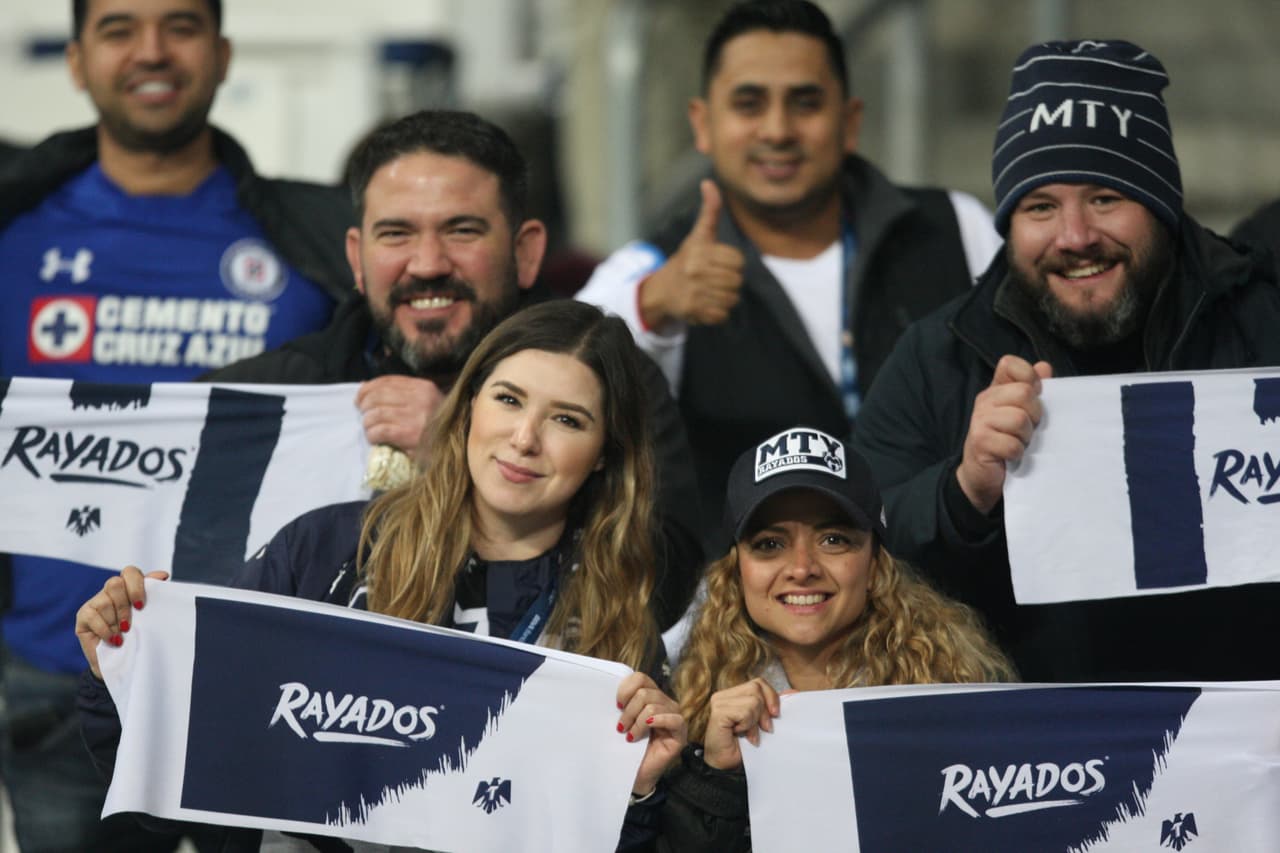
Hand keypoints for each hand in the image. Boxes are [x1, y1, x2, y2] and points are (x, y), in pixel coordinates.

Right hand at [74, 565, 168, 678]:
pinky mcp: (84, 615)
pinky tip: (113, 640)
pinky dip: (106, 630)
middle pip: (115, 583)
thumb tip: (163, 575)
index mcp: (129, 588)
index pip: (130, 573)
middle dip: (124, 605)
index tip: (141, 605)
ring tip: (122, 635)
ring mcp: (96, 602)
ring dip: (115, 621)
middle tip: (129, 625)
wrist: (120, 664)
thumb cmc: (136, 638)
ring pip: (105, 602)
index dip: (136, 585)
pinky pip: (93, 616)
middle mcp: (111, 592)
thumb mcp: (148, 618)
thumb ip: (153, 596)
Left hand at [355, 375, 444, 461]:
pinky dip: (372, 435)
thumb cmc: (438, 427)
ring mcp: (416, 417)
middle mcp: (421, 399)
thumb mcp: (425, 403)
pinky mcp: (410, 436)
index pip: (388, 381)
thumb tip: (365, 385)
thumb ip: (400, 393)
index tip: (359, 398)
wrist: (457, 449)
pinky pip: (381, 430)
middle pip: (378, 396)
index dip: (368, 388)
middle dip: (365, 406)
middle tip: (363, 415)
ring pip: (376, 413)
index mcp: (424, 387)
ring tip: (370, 429)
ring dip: (367, 422)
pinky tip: (375, 439)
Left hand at [616, 672, 686, 796]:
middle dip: (629, 710)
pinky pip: (673, 719)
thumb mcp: (624, 720)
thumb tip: (613, 692)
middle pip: (645, 692)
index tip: (616, 705)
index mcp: (652, 696)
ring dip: (636, 721)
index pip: (641, 678)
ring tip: (629, 735)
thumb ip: (624, 704)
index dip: (626, 688)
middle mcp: (666, 703)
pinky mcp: (680, 734)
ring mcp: (675, 718)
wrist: (635, 774)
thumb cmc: (628, 747)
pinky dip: (656, 722)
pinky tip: (641, 733)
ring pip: (653, 706)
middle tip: (620, 727)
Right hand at [638, 180, 744, 328]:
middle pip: (737, 281)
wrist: (661, 291)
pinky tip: (706, 304)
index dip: (733, 263)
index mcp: (700, 250)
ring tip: (711, 292)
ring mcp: (694, 291)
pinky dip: (718, 313)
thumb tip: (709, 182)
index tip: (718, 263)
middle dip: (731, 282)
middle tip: (715, 280)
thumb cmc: (687, 259)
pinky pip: (723, 315)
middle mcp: (695, 270)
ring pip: (732, 298)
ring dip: (726, 298)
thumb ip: (709, 211)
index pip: (738, 261)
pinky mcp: (694, 311)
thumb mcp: (698, 235)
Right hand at [702, 678, 780, 770]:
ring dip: (755, 722)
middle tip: (762, 729)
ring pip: (753, 700)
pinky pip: (745, 712)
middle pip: (756, 688)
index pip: (759, 683)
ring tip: (749, 735)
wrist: (726, 767)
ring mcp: (719, 703)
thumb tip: (793, 692)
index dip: (771, 697)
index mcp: (734, 695)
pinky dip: (747, 726)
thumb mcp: (762, 723)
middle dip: (764, 711)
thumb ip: (773, 707)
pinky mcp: (718, 713)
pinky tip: (739, 734)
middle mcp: (724, 696)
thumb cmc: (743, 746)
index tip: (775, 716)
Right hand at [956, 355, 1053, 513]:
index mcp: (996, 390)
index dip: (1029, 377)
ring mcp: (979, 420)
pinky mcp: (980, 441)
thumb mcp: (1022, 414)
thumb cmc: (1007, 442)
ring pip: (1019, 419)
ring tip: (1020, 443)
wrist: (984, 477)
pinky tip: (1012, 456)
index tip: (1035, 396)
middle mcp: (985, 401)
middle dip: (1034, 414)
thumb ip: (1033, 390)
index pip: (1010, 364)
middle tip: (1028, 429)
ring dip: (1026, 437)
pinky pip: (1012, 444)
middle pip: (1023, 393)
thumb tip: (1044, 367)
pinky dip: (1018, 453)